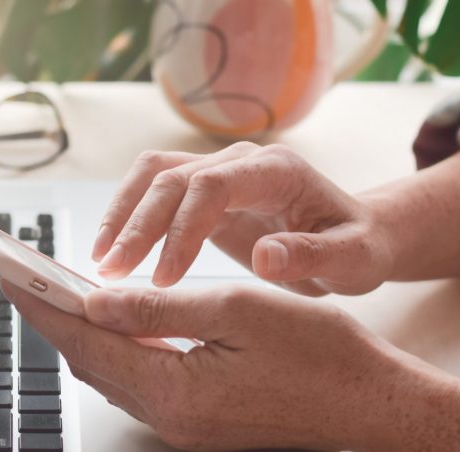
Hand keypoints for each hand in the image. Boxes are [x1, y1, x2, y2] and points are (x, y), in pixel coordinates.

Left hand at [0, 279, 400, 451]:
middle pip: (92, 364)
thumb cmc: (318, 353)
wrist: (367, 402)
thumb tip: (99, 300)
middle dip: (57, 320)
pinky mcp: (201, 425)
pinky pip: (144, 386)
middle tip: (30, 280)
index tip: (10, 273)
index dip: (44, 305)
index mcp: (175, 391)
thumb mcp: (237, 310)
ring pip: (115, 376)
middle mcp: (171, 419)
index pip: (87, 341)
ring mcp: (186, 428)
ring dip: (89, 337)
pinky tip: (123, 327)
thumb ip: (160, 306)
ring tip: (68, 296)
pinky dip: (123, 353)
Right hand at [92, 142, 393, 295]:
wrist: (354, 237)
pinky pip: (156, 194)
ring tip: (101, 262)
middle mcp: (242, 163)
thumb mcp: (354, 259)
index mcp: (277, 172)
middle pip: (171, 177)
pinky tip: (115, 252)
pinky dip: (130, 217)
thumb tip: (266, 257)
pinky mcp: (205, 194)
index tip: (164, 280)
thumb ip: (316, 256)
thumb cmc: (358, 248)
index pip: (212, 185)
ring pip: (154, 176)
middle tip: (112, 275)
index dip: (181, 229)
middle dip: (137, 225)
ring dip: (122, 216)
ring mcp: (221, 174)